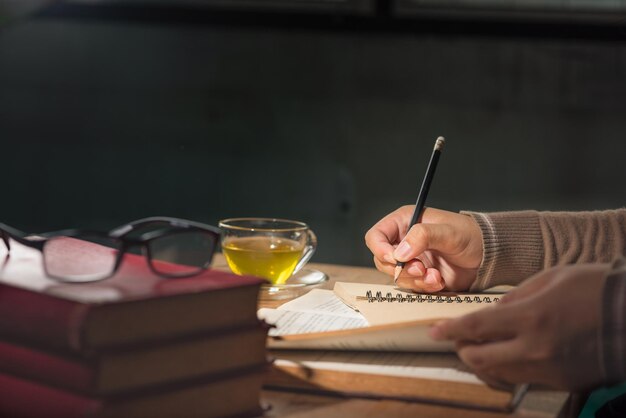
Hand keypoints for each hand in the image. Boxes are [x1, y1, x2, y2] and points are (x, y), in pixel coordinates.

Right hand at [364, 206, 482, 291]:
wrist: (488, 256)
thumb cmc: (470, 235)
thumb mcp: (447, 231)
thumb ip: (422, 236)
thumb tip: (401, 252)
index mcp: (404, 223)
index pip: (376, 236)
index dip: (380, 248)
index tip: (394, 258)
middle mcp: (403, 241)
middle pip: (382, 260)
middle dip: (400, 268)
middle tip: (420, 269)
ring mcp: (411, 260)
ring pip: (395, 276)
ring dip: (414, 280)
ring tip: (434, 276)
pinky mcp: (420, 276)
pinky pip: (411, 287)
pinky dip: (424, 287)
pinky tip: (439, 281)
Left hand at [429, 263, 610, 390]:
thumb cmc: (594, 288)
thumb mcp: (550, 279)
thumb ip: (514, 298)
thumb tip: (491, 312)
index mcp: (529, 317)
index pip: (475, 327)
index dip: (450, 330)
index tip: (433, 331)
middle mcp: (534, 349)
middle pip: (480, 359)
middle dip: (462, 349)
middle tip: (458, 339)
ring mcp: (548, 370)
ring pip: (498, 374)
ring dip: (482, 361)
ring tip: (479, 347)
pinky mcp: (562, 382)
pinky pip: (522, 379)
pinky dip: (507, 369)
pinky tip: (508, 356)